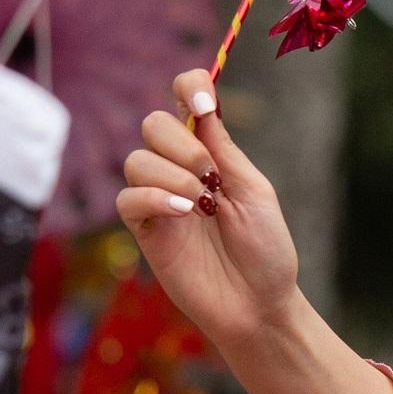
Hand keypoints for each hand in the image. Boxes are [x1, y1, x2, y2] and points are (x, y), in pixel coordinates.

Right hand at [117, 69, 301, 353]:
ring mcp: (160, 200)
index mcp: (212, 154)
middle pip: (153, 124)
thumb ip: (223, 150)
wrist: (259, 305)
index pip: (185, 100)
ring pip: (136, 159)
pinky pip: (128, 199)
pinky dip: (153, 198)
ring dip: (170, 174)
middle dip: (181, 142)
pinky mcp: (145, 231)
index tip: (204, 105)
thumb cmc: (265, 250)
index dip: (189, 88)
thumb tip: (202, 108)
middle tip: (210, 175)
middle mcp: (180, 170)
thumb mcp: (253, 191)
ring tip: (199, 204)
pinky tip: (183, 213)